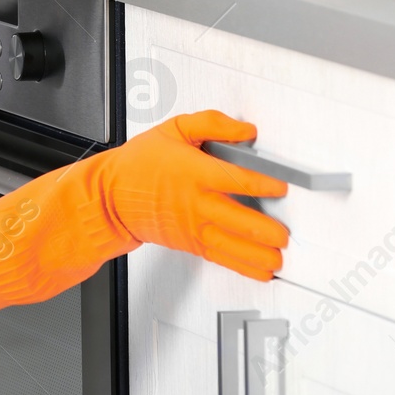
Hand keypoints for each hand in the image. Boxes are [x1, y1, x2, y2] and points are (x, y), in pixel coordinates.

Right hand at [0, 109, 290, 310]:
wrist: (110, 197)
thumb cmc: (140, 164)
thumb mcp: (174, 129)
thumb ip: (213, 123)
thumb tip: (245, 129)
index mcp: (194, 171)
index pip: (234, 178)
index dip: (262, 184)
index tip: (280, 186)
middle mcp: (195, 202)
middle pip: (236, 218)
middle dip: (264, 229)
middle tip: (284, 233)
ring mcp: (192, 226)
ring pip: (230, 244)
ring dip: (257, 254)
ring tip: (277, 259)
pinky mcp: (190, 243)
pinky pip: (220, 257)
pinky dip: (243, 267)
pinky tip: (261, 271)